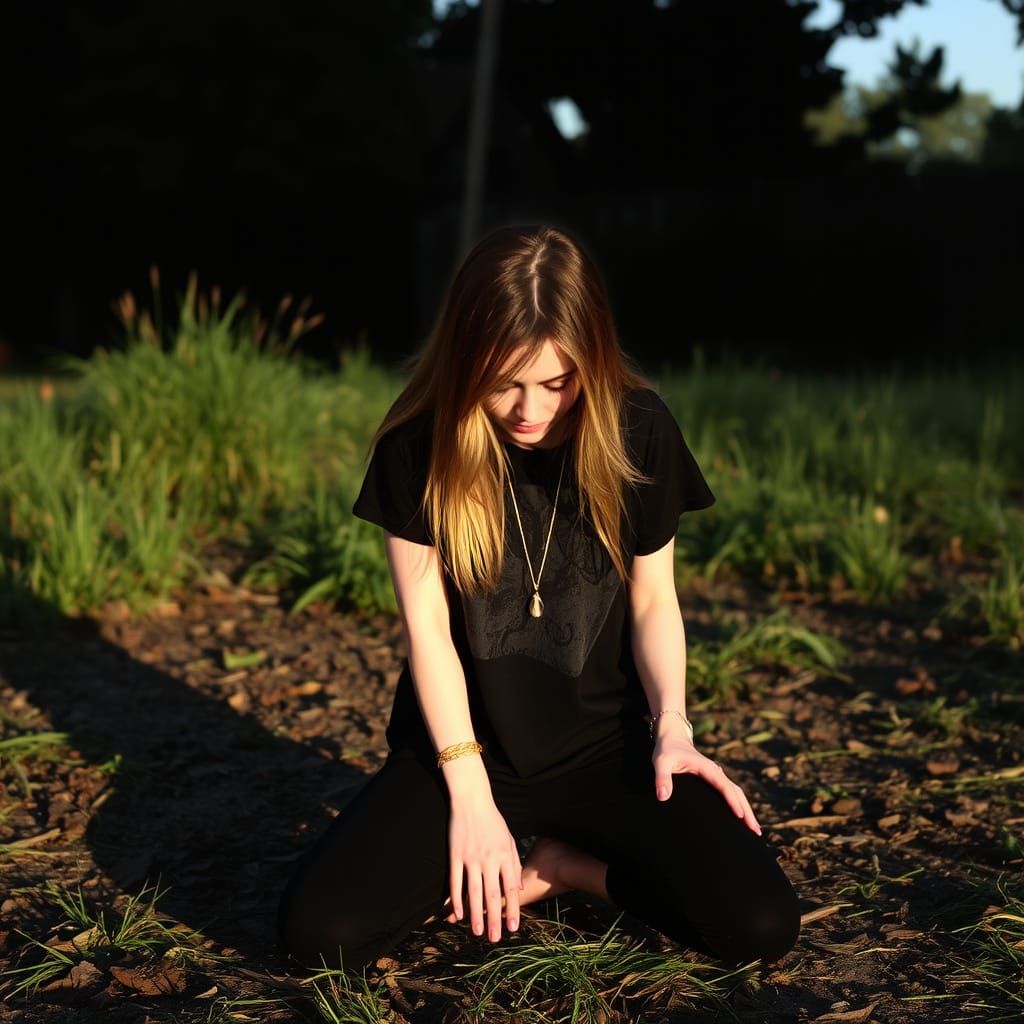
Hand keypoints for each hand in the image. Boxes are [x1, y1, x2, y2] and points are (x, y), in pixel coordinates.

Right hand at [444, 793, 523, 940]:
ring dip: (475, 913)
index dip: (512, 909)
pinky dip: (456, 898)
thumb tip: (516, 888)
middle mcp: (489, 859)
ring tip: (478, 932)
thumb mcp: (509, 840)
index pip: (510, 888)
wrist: (472, 800)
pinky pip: (455, 881)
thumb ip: (513, 864)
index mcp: (505, 855)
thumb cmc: (493, 821)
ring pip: (473, 891)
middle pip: (492, 894)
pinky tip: (458, 913)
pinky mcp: (455, 855)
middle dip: (494, 918)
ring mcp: (471, 858)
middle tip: (495, 939)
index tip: (513, 928)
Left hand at [652, 717, 762, 835]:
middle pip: (736, 791)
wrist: (672, 739)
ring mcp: (716, 776)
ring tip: (755, 830)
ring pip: (736, 793)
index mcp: (707, 768)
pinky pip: (730, 793)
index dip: (732, 801)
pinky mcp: (714, 780)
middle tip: (756, 831)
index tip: (740, 816)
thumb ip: (661, 778)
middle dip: (747, 810)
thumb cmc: (666, 750)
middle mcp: (715, 771)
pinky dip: (739, 804)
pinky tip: (741, 818)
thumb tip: (662, 798)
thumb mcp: (661, 762)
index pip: (723, 786)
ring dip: (747, 809)